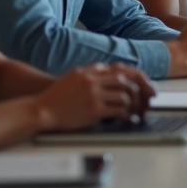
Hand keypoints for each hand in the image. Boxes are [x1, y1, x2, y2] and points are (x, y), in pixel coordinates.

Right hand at [34, 63, 156, 130]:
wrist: (41, 110)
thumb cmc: (56, 97)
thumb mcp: (72, 77)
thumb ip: (91, 72)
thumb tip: (108, 70)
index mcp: (89, 72)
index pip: (120, 70)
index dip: (135, 77)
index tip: (144, 85)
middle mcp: (92, 81)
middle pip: (125, 81)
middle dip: (139, 90)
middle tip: (145, 99)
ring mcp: (93, 95)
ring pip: (124, 95)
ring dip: (133, 104)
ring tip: (136, 110)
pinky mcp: (93, 110)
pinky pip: (118, 110)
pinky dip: (126, 114)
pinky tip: (127, 118)